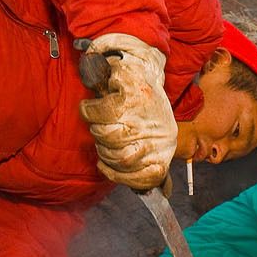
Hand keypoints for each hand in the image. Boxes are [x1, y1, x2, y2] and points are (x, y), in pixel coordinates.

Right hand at [78, 33, 175, 189]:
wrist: (141, 64)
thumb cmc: (143, 106)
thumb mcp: (152, 135)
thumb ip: (146, 162)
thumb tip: (156, 192)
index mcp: (166, 145)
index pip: (149, 177)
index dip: (124, 178)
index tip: (105, 166)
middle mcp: (161, 132)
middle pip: (120, 158)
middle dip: (104, 148)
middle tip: (104, 134)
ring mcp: (146, 115)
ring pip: (107, 136)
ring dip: (97, 128)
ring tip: (100, 120)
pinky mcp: (130, 94)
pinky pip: (98, 113)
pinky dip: (90, 110)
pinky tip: (94, 106)